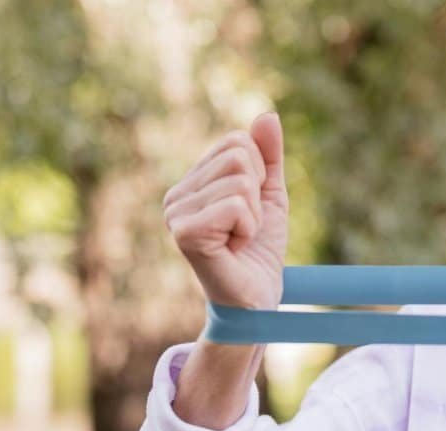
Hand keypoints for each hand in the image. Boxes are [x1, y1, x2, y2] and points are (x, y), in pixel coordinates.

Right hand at [163, 112, 288, 309]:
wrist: (255, 301)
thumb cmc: (259, 252)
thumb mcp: (269, 195)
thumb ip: (268, 156)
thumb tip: (267, 115)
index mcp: (191, 183)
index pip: (237, 141)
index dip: (259, 174)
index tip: (248, 211)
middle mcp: (175, 196)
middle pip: (238, 156)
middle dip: (257, 194)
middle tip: (244, 228)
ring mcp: (175, 214)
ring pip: (239, 180)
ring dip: (253, 215)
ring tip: (238, 240)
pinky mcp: (185, 233)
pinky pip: (235, 204)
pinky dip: (248, 228)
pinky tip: (233, 248)